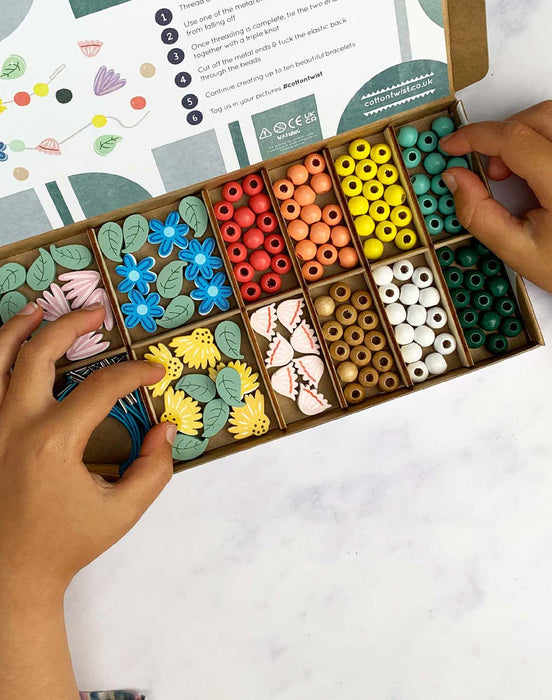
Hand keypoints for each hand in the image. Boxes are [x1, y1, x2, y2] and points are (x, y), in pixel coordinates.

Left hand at [0, 303, 174, 604]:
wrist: (7, 575)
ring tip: (39, 309)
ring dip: (19, 328)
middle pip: (39, 353)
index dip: (134, 373)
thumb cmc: (66, 544)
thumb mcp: (123, 511)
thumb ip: (154, 469)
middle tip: (97, 314)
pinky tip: (7, 349)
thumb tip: (165, 429)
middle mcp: (13, 425)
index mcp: (53, 442)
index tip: (154, 372)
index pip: (102, 387)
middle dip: (72, 325)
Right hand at [440, 91, 551, 324]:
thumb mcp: (517, 251)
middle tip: (496, 173)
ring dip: (537, 122)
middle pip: (537, 115)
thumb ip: (477, 213)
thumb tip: (455, 176)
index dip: (474, 137)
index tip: (453, 147)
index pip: (512, 139)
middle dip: (503, 136)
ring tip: (528, 159)